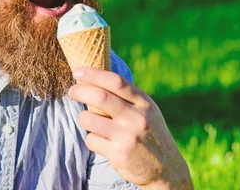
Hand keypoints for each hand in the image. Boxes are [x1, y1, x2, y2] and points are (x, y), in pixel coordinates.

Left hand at [68, 67, 192, 189]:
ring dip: (83, 118)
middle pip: (100, 97)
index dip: (93, 74)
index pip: (116, 82)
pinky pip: (91, 140)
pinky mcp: (118, 155)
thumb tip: (94, 78)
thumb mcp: (147, 110)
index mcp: (144, 103)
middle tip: (72, 91)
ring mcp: (127, 136)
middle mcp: (136, 118)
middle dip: (80, 91)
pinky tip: (101, 141)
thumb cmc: (150, 133)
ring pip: (89, 119)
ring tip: (89, 120)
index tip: (77, 70)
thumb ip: (127, 97)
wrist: (167, 169)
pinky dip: (91, 139)